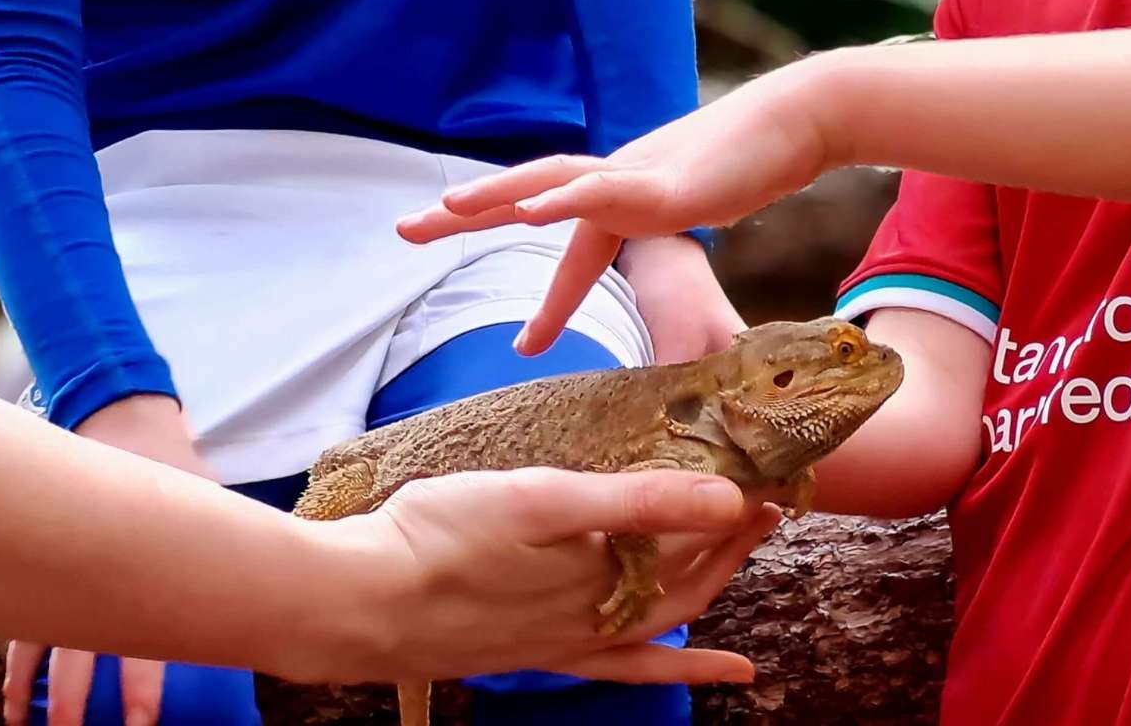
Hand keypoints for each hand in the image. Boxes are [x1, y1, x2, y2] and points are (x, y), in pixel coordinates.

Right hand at [6, 396, 221, 725]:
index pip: (140, 640)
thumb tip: (268, 587)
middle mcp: (94, 575)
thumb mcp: (206, 501)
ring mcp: (60, 569)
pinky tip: (15, 701)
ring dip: (42, 693)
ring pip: (46, 647)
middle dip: (82, 702)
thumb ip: (221, 548)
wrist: (119, 415)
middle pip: (84, 655)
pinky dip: (17, 665)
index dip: (140, 688)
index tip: (140, 724)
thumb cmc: (170, 463)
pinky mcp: (37, 563)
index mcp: (140, 564)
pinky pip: (22, 624)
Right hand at [296, 467, 775, 686]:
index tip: (764, 465)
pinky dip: (678, 664)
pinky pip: (631, 666)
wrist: (365, 602)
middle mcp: (601, 610)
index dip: (734, 500)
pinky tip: (718, 666)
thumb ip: (637, 501)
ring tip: (745, 552)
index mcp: (604, 565)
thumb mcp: (543, 499)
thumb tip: (726, 500)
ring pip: (666, 615)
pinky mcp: (545, 653)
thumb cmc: (442, 536)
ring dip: (710, 583)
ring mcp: (574, 638)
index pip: (693, 531)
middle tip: (766, 496)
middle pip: (688, 573)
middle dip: (732, 537)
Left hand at [398, 65, 836, 351]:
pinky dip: (561, 199)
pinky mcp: (661, 179)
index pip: (572, 252)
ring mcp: (634, 174)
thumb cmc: (755, 166)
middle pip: (524, 194)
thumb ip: (680, 240)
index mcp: (622, 196)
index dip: (547, 302)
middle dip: (463, 213)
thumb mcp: (705, 216)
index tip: (523, 349)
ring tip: (445, 210)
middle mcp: (614, 179)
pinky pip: (600, 189)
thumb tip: (677, 282)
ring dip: (493, 195)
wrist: (798, 124)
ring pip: (549, 182)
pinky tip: (527, 211)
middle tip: (403, 230)